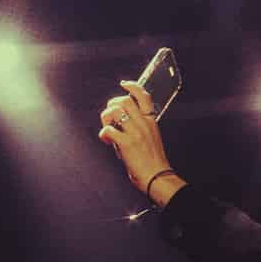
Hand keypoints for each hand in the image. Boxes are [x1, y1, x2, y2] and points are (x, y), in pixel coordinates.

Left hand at [97, 80, 176, 200]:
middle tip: (110, 116)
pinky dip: (104, 134)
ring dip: (106, 118)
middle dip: (112, 105)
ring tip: (108, 129)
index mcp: (151, 121)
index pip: (144, 96)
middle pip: (124, 100)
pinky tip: (106, 141)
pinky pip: (108, 130)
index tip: (124, 84)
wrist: (157, 177)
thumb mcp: (151, 138)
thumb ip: (139, 127)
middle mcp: (143, 124)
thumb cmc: (153, 161)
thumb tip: (119, 123)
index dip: (133, 86)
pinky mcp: (126, 143)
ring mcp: (135, 132)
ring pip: (115, 111)